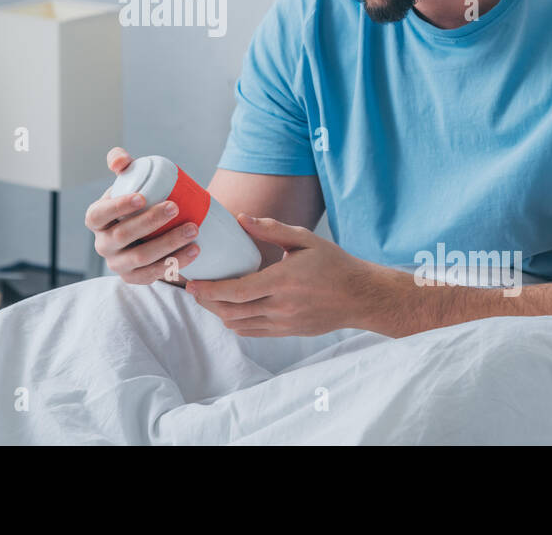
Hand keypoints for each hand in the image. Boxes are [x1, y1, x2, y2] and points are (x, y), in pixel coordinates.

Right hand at [84, 146, 200, 284]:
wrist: (149, 229)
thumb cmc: (137, 199)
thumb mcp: (128, 179)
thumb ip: (121, 162)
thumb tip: (120, 161)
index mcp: (95, 219)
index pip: (99, 214)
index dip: (118, 207)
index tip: (142, 197)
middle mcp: (102, 244)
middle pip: (123, 236)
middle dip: (150, 222)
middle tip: (175, 207)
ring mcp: (117, 264)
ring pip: (141, 258)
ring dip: (169, 244)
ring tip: (193, 229)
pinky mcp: (135, 278)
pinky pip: (154, 274)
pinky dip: (176, 262)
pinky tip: (194, 250)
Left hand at [186, 213, 376, 336]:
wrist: (360, 296)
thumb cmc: (334, 264)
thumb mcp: (305, 239)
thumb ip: (270, 229)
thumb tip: (240, 219)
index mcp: (283, 281)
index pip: (236, 291)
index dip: (209, 290)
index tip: (191, 284)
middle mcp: (281, 306)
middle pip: (231, 311)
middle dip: (206, 302)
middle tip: (191, 289)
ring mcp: (284, 323)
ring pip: (239, 324)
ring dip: (219, 313)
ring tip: (207, 297)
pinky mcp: (287, 332)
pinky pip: (253, 332)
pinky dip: (236, 322)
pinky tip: (230, 309)